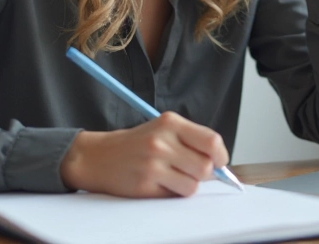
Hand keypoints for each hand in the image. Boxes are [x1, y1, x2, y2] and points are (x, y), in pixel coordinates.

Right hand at [60, 112, 228, 196]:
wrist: (98, 156)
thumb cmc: (136, 144)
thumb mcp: (163, 130)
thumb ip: (191, 141)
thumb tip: (220, 164)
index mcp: (170, 123)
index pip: (211, 141)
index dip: (221, 156)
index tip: (219, 162)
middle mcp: (161, 142)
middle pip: (205, 167)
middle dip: (204, 174)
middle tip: (192, 171)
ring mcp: (152, 164)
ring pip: (192, 186)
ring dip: (188, 185)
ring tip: (173, 176)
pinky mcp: (145, 185)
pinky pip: (174, 196)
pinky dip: (172, 192)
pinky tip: (159, 182)